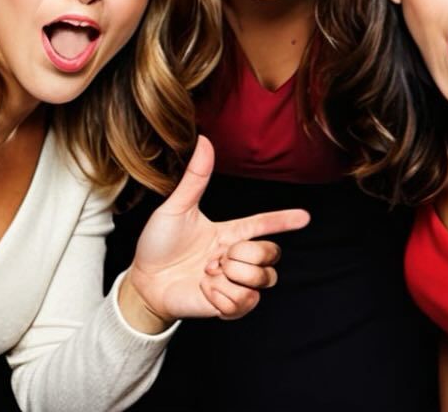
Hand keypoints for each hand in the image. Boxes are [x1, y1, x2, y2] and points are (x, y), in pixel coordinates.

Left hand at [123, 136, 308, 328]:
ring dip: (235, 276)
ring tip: (209, 274)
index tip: (305, 216)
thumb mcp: (176, 208)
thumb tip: (204, 141)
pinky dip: (223, 297)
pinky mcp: (226, 306)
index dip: (284, 220)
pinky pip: (244, 302)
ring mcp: (232, 282)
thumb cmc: (157, 244)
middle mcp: (234, 257)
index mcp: (228, 233)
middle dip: (248, 254)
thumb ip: (195, 177)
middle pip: (271, 254)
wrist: (143, 282)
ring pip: (263, 279)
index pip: (263, 224)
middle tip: (217, 258)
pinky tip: (206, 291)